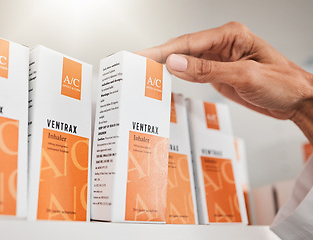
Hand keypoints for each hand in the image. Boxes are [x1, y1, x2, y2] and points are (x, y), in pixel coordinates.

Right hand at [137, 22, 312, 121]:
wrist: (297, 100)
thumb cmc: (282, 83)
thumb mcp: (244, 76)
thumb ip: (207, 70)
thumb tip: (175, 63)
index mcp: (231, 36)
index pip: (189, 42)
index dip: (163, 50)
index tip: (143, 56)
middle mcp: (223, 45)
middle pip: (184, 49)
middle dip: (159, 56)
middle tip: (137, 64)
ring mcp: (219, 60)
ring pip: (186, 61)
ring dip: (166, 67)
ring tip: (146, 72)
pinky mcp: (218, 74)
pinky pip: (193, 73)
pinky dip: (179, 77)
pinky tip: (167, 79)